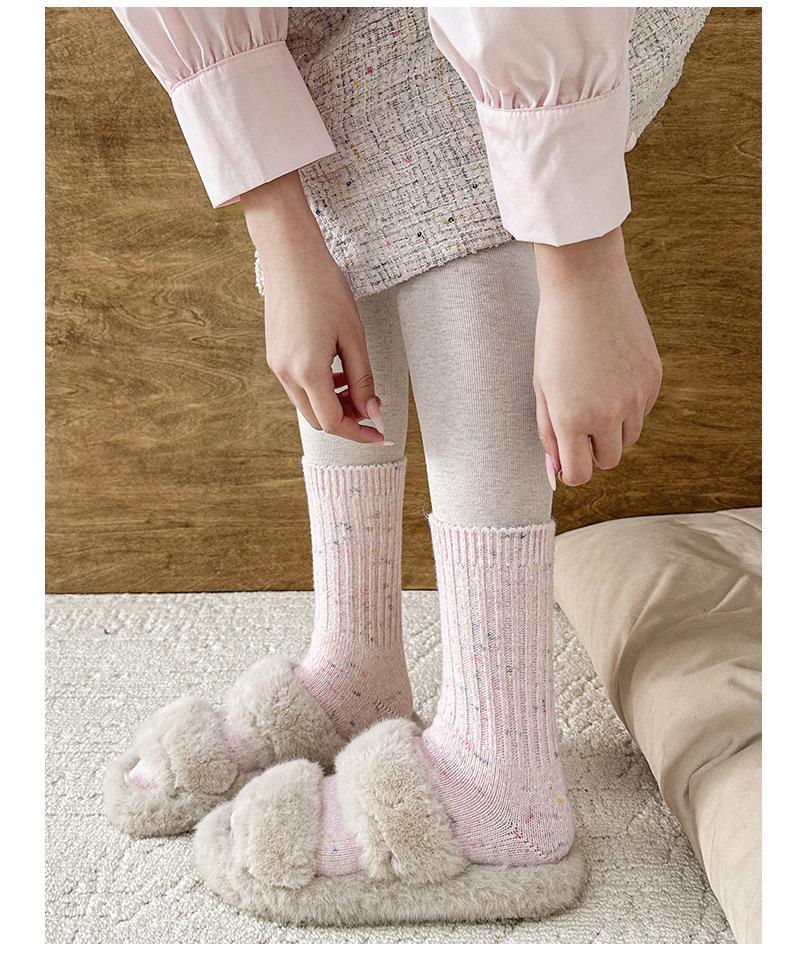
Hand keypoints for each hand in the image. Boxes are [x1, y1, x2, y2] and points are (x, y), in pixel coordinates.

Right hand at [241, 173, 387, 444]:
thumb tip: (373, 413)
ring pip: (308, 404)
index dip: (360, 433)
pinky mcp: (275, 355)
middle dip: (348, 419)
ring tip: (358, 385)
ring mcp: (277, 365)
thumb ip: (363, 380)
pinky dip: (320, 389)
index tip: (381, 435)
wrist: (291, 257)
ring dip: (334, 404)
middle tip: (374, 406)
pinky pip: (299, 386)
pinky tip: (338, 371)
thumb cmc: (326, 290)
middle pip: (319, 419)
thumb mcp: (353, 337)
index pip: (334, 422)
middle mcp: (286, 374)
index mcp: (307, 371)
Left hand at [533, 228, 661, 486]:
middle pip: (608, 462)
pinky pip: (643, 410)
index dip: (571, 471)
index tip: (566, 458)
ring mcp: (636, 397)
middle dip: (592, 451)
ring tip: (594, 396)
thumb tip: (557, 467)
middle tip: (579, 424)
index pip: (580, 474)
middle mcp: (609, 414)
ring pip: (628, 439)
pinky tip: (612, 375)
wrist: (587, 287)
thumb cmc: (554, 336)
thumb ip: (549, 431)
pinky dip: (629, 405)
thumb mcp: (542, 386)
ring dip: (612, 430)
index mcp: (573, 419)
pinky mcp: (654, 379)